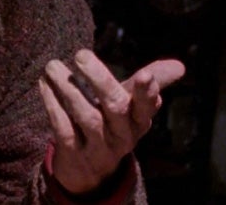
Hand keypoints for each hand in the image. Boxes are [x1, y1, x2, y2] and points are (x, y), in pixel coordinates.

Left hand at [38, 49, 184, 194]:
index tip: (145, 75)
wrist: (91, 170)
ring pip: (86, 116)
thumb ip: (155, 82)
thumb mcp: (134, 107)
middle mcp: (122, 136)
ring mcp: (97, 147)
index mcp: (139, 121)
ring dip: (68, 88)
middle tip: (81, 54)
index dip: (147, 93)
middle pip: (115, 107)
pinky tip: (44, 84)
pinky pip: (63, 127)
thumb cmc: (115, 124)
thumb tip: (180, 66)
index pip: (146, 107)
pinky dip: (52, 104)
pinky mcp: (73, 153)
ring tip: (53, 66)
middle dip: (100, 79)